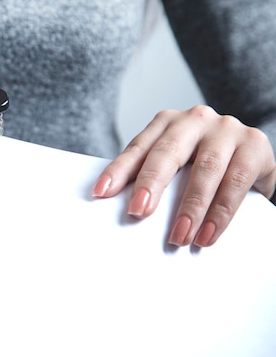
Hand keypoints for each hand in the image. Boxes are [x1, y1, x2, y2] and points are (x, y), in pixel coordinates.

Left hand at [92, 105, 275, 246]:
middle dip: (151, 183)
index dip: (118, 170)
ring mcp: (226, 129)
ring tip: (178, 236)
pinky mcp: (255, 145)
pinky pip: (236, 182)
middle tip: (138, 212)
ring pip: (205, 169)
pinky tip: (208, 234)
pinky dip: (221, 213)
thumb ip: (153, 176)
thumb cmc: (204, 163)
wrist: (253, 159)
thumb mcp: (177, 164)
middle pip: (168, 152)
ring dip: (190, 208)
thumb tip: (123, 207)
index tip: (101, 192)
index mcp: (168, 121)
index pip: (138, 147)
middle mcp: (195, 119)